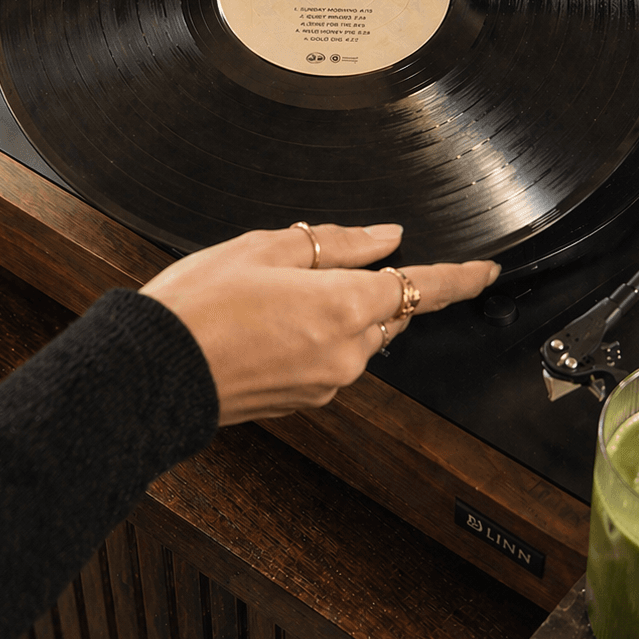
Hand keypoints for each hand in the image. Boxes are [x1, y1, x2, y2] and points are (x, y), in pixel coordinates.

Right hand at [139, 224, 500, 424]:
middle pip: (388, 311)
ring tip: (274, 293)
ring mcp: (326, 382)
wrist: (152, 373)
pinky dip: (316, 336)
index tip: (486, 272)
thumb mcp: (264, 249)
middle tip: (314, 264)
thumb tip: (384, 239)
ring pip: (359, 335)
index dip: (459, 278)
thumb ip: (335, 243)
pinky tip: (270, 322)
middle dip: (371, 285)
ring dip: (339, 310)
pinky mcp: (304, 400)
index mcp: (343, 307)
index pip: (421, 287)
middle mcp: (345, 352)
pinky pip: (330, 359)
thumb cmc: (197, 306)